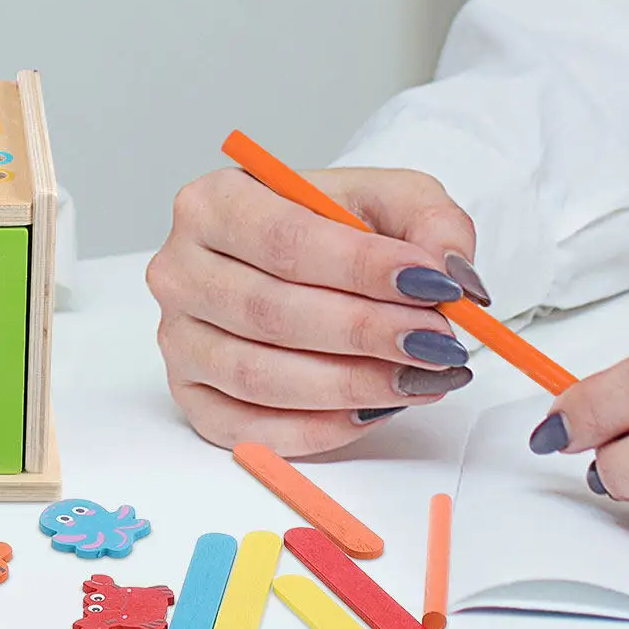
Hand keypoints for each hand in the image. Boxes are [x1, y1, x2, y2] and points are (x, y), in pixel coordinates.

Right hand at [147, 166, 487, 457]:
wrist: (300, 261)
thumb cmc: (334, 229)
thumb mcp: (390, 199)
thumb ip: (430, 222)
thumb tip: (451, 275)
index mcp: (214, 202)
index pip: (284, 239)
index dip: (361, 269)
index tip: (431, 286)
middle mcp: (179, 269)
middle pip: (269, 310)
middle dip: (365, 332)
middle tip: (437, 342)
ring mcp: (177, 337)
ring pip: (258, 375)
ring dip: (350, 384)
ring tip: (419, 377)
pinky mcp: (190, 395)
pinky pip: (248, 428)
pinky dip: (317, 429)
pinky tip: (373, 409)